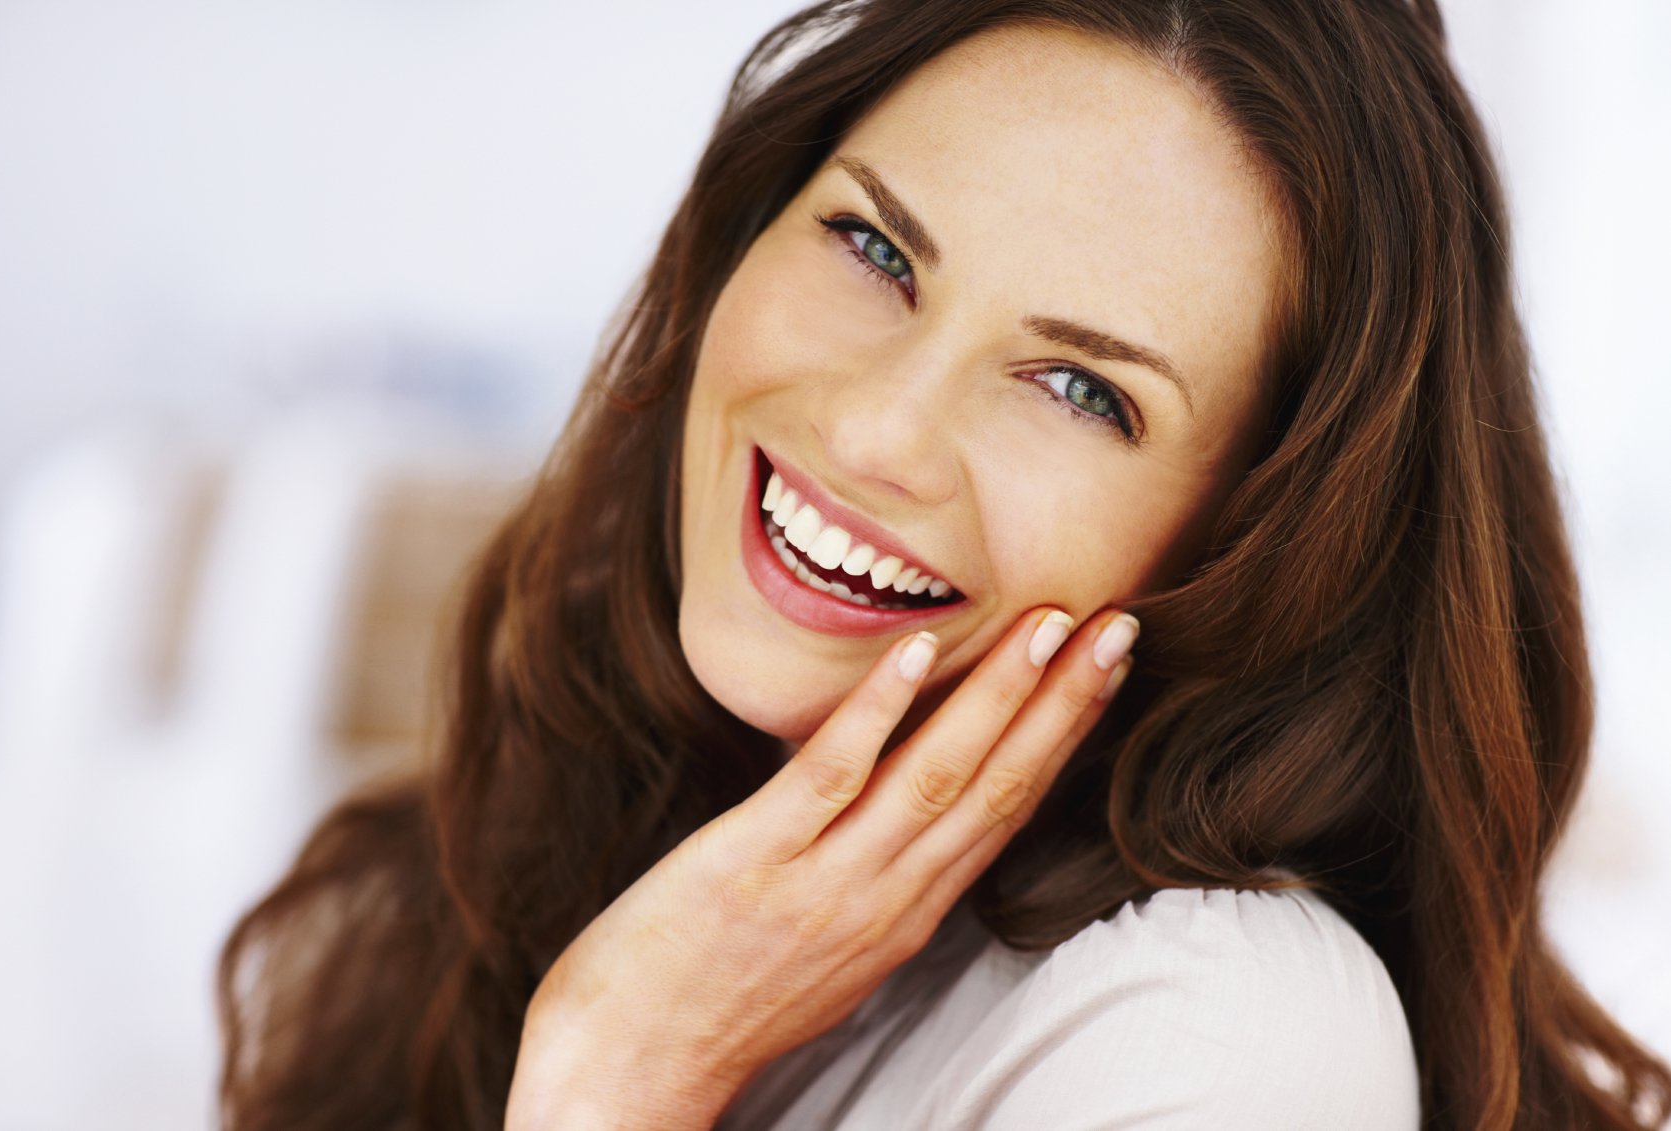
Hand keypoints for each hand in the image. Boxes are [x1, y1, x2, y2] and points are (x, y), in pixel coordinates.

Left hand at [503, 605, 1139, 1130]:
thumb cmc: (720, 997)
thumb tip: (895, 807)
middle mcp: (885, 898)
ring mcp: (825, 881)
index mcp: (907, 912)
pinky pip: (830, 776)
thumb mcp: (830, 948)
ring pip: (935, 777)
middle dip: (1065, 703)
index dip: (1065, 734)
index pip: (1008, 809)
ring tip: (1049, 626)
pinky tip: (918, 651)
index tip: (1105, 666)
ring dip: (1000, 695)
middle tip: (1118, 625)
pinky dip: (879, 710)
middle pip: (998, 787)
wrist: (632, 1067)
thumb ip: (874, 877)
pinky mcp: (753, 861)